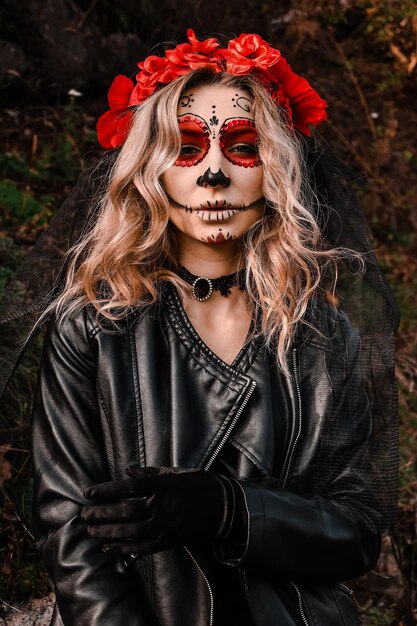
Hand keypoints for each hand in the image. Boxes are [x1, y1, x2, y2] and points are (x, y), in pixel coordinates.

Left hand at [81, 467, 234, 554]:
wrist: (224, 507)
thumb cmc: (199, 485)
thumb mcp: (175, 473)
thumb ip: (150, 473)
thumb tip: (128, 471)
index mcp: (162, 485)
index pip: (127, 487)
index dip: (106, 490)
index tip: (89, 492)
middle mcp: (161, 505)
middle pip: (124, 511)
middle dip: (101, 514)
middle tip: (83, 515)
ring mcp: (165, 525)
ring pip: (130, 532)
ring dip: (107, 532)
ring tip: (91, 531)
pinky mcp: (169, 540)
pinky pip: (142, 547)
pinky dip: (123, 548)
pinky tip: (109, 547)